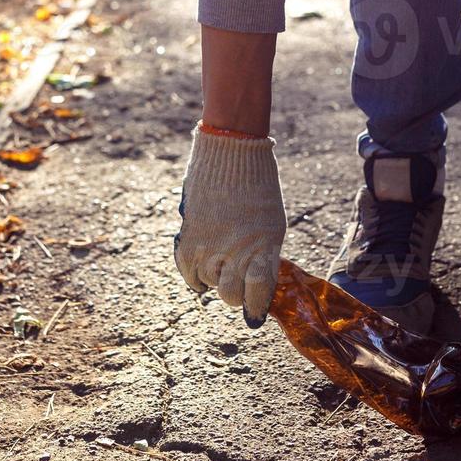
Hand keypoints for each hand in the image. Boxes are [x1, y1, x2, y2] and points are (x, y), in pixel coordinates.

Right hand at [174, 127, 285, 326]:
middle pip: (230, 296)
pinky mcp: (189, 238)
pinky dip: (194, 274)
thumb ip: (265, 256)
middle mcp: (236, 252)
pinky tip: (202, 264)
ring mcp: (210, 246)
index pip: (258, 294)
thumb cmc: (259, 186)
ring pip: (208, 284)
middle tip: (235, 283)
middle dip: (234, 294)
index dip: (255, 307)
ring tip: (220, 258)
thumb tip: (255, 284)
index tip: (254, 310)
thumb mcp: (272, 224)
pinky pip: (188, 273)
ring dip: (214, 277)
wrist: (232, 150)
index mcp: (264, 248)